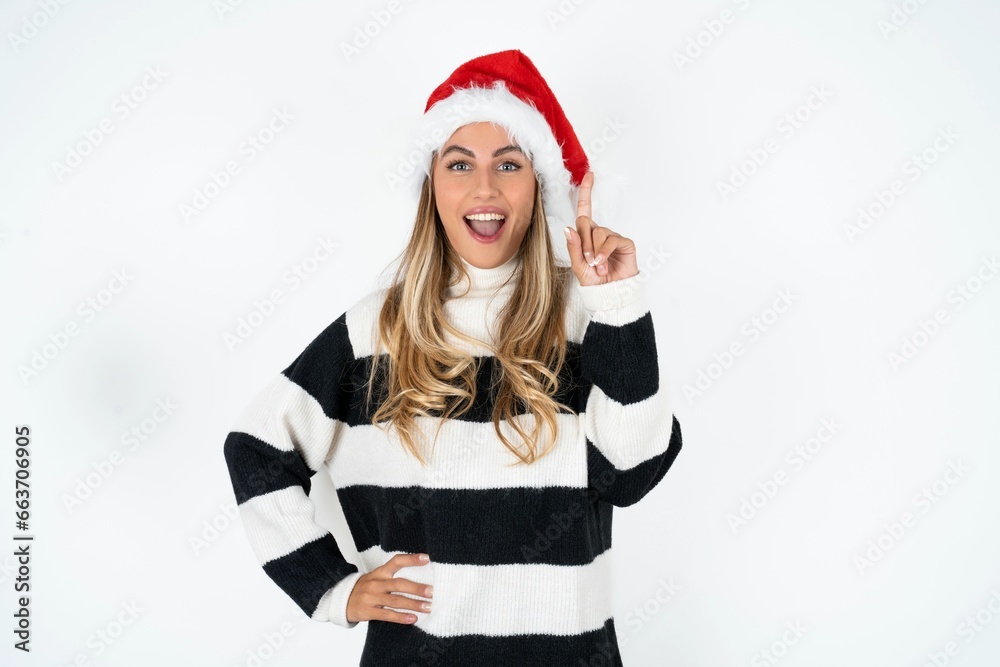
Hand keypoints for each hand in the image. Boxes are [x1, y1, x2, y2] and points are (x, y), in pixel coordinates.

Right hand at [346, 552, 432, 624]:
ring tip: (428, 607)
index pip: (396, 561)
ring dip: (413, 604)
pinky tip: (413, 618)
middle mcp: (376, 583)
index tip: (427, 558)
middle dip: (416, 588)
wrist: (342, 601)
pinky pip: (387, 615)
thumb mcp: (376, 577)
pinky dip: (401, 617)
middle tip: (432, 592)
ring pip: (395, 600)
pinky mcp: (367, 611)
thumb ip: (392, 577)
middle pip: (398, 584)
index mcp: (379, 572)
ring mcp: (371, 597)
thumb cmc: (365, 588)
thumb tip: (419, 579)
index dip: (411, 559)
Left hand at [564, 171, 637, 285]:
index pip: (585, 210)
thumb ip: (573, 247)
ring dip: (594, 251)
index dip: (586, 192)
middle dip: (584, 242)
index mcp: (586, 235)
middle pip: (585, 223)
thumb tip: (568, 228)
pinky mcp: (624, 242)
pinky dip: (604, 252)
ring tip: (597, 266)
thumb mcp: (578, 265)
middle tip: (588, 260)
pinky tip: (603, 264)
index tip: (589, 175)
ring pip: (598, 232)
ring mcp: (612, 236)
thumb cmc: (594, 282)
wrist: (611, 293)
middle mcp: (599, 232)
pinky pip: (611, 239)